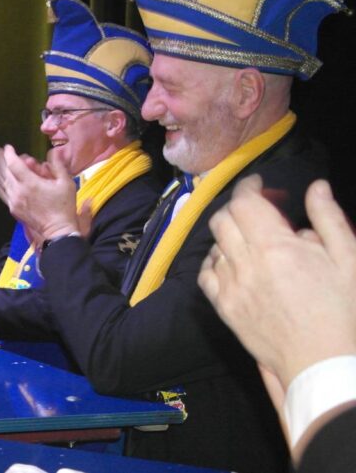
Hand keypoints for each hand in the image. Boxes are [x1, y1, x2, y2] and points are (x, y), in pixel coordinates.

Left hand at [0, 145, 78, 239]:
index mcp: (31, 184)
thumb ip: (58, 165)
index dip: (10, 154)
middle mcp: (19, 191)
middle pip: (5, 172)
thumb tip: (54, 150)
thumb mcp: (66, 183)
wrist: (57, 230)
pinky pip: (2, 193)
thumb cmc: (64, 206)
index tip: (9, 147)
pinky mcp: (13, 208)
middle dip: (1, 159)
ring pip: (2, 182)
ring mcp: (14, 201)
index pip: (14, 164)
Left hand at [198, 176, 355, 389]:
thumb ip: (329, 218)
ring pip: (214, 244)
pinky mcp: (224, 308)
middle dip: (240, 207)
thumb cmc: (342, 310)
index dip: (249, 187)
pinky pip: (206, 274)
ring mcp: (231, 287)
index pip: (244, 202)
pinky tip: (233, 263)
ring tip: (253, 240)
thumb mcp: (349, 259)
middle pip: (224, 219)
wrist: (322, 362)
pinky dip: (215, 261)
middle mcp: (246, 264)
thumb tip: (316, 187)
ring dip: (229, 234)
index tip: (260, 185)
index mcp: (276, 248)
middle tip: (262, 212)